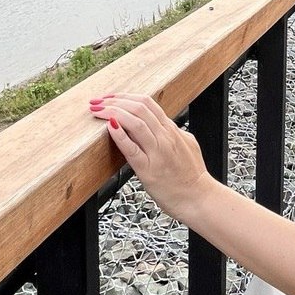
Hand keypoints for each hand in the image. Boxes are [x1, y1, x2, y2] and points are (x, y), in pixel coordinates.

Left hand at [89, 93, 209, 220]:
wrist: (197, 197)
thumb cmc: (192, 175)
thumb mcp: (187, 144)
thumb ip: (173, 132)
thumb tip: (161, 124)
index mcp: (171, 129)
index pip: (147, 103)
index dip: (125, 96)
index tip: (110, 97)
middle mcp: (165, 137)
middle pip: (139, 108)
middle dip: (114, 101)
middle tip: (98, 102)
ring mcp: (157, 152)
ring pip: (135, 123)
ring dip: (113, 112)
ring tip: (98, 111)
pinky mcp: (148, 170)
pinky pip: (132, 149)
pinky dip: (120, 136)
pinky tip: (109, 126)